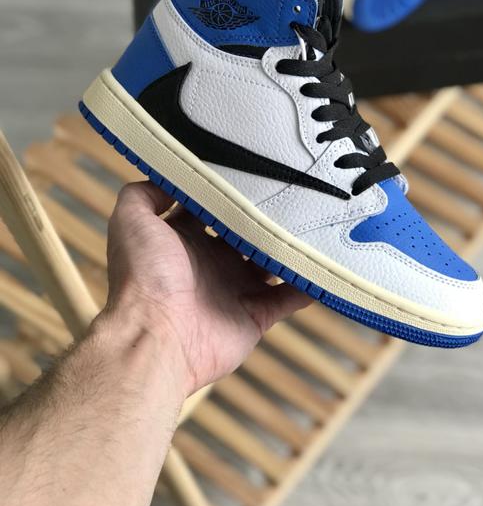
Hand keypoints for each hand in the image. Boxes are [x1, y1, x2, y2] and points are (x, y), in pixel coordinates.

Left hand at [100, 181, 310, 397]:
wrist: (156, 337)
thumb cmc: (142, 278)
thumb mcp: (131, 221)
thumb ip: (144, 193)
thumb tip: (169, 177)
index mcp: (185, 239)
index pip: (212, 207)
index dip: (229, 189)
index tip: (252, 168)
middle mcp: (212, 262)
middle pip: (248, 231)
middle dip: (267, 215)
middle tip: (294, 190)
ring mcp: (235, 289)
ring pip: (273, 261)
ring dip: (292, 245)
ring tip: (317, 221)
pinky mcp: (256, 314)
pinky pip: (290, 297)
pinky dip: (310, 284)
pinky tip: (329, 265)